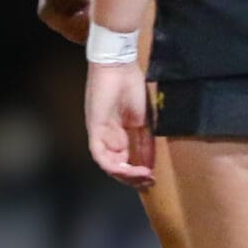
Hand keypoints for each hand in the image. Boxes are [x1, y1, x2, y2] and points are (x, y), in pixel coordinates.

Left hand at [85, 61, 156, 188]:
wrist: (120, 67)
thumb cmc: (131, 87)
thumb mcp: (144, 121)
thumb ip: (145, 143)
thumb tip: (150, 165)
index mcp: (118, 134)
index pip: (125, 161)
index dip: (138, 173)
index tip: (153, 178)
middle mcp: (107, 137)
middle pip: (117, 167)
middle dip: (133, 178)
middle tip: (149, 181)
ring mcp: (99, 134)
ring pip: (108, 165)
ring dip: (126, 175)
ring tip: (143, 176)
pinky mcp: (94, 129)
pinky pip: (99, 155)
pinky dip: (114, 166)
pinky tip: (130, 168)